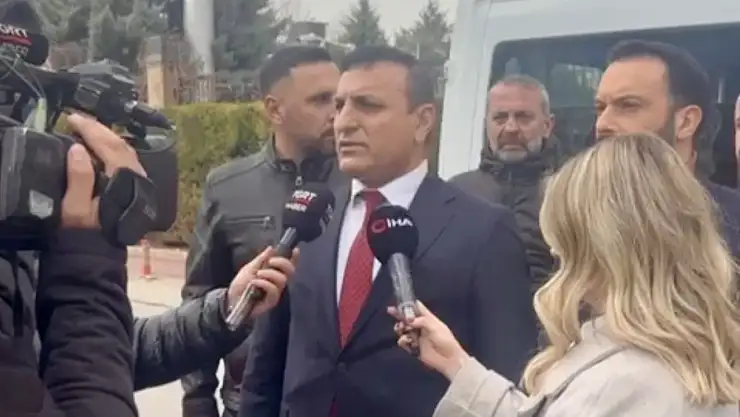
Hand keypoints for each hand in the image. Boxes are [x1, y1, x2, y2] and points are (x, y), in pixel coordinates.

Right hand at [61, 113, 146, 227]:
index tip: (73, 118)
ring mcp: (139, 183)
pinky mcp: (136, 189)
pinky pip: (127, 161)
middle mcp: (136, 178)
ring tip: (88, 129)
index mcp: (122, 180)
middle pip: (120, 145)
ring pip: (126, 152)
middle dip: (99, 129)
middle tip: (79, 119)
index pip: (108, 146)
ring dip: (107, 138)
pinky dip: (113, 150)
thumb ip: (79, 178)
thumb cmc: (84, 234)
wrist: (97, 257)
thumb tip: (79, 148)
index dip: (90, 129)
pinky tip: (101, 148)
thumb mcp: (75, 209)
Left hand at [228, 246, 298, 317]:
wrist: (232, 299)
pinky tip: (254, 282)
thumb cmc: (241, 284)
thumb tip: (271, 248)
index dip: (294, 258)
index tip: (295, 250)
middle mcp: (277, 283)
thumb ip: (261, 259)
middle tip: (270, 261)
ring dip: (270, 273)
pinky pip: (273, 290)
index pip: (288, 266)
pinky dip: (264, 283)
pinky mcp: (271, 301)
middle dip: (282, 262)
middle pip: (290, 271)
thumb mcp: (250, 268)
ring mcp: (275, 293)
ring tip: (258, 274)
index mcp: (274, 274)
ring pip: (282, 279)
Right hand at [388, 301, 469, 379]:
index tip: (400, 300)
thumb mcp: (436, 328)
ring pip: (404, 329)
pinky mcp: (414, 348)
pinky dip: (403, 340)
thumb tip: (409, 320)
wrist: (449, 360)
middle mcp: (421, 326)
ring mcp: (417, 337)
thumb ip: (422, 321)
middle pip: (408, 318)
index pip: (418, 308)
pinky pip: (404, 342)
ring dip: (400, 328)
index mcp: (429, 319)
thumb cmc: (446, 341)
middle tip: (390, 310)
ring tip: (400, 328)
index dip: (410, 303)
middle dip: (399, 314)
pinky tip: (406, 341)